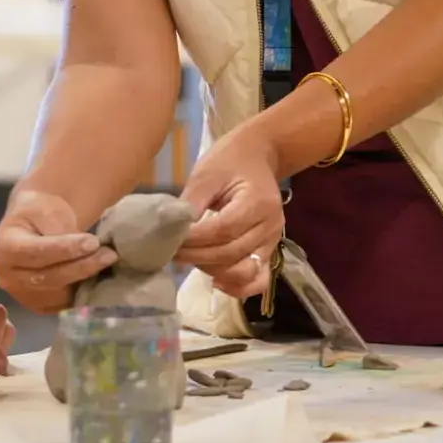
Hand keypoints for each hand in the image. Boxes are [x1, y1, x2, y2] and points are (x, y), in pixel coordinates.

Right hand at [0, 190, 115, 313]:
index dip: (66, 249)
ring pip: (58, 293)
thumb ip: (61, 230)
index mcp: (3, 249)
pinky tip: (96, 277)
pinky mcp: (37, 305)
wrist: (34, 226)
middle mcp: (6, 277)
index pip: (36, 252)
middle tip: (109, 254)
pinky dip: (80, 291)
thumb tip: (86, 249)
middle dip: (82, 266)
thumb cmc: (39, 213)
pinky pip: (62, 304)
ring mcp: (20, 295)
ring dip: (84, 279)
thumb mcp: (47, 209)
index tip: (93, 241)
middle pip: (48, 277)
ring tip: (105, 261)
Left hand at [176, 125, 285, 299]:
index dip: (195, 239)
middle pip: (231, 253)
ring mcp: (272, 241)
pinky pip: (258, 279)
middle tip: (170, 252)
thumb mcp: (207, 173)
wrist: (259, 155)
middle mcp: (270, 226)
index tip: (170, 239)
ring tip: (189, 260)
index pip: (224, 230)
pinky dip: (238, 287)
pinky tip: (216, 281)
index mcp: (258, 202)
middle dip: (196, 256)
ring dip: (212, 271)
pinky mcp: (269, 251)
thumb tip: (172, 229)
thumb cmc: (230, 160)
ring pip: (243, 271)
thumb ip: (192, 201)